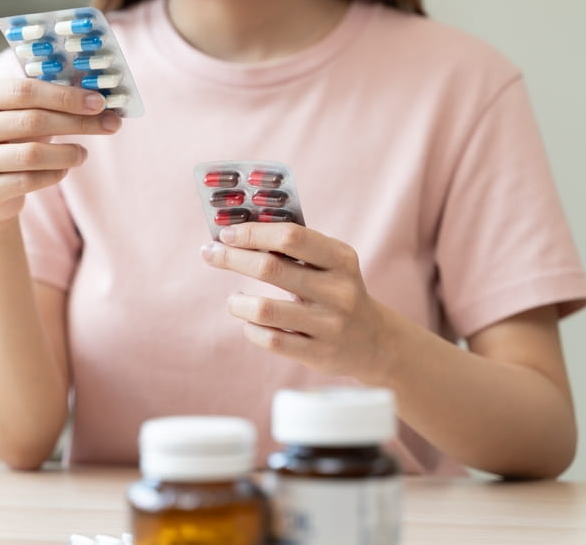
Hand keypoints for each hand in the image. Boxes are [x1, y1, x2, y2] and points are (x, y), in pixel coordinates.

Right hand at [0, 77, 121, 221]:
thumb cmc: (10, 139)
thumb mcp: (19, 112)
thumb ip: (46, 99)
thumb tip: (96, 97)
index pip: (23, 90)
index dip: (65, 96)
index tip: (98, 102)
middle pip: (31, 120)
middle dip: (76, 122)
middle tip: (108, 124)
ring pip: (32, 154)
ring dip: (67, 153)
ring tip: (84, 153)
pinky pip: (28, 181)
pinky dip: (54, 174)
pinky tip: (65, 169)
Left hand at [200, 222, 393, 383]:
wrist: (375, 342)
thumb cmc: (336, 291)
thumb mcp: (330, 264)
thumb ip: (294, 247)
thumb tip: (238, 231)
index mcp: (341, 259)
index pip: (290, 236)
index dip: (253, 232)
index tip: (226, 233)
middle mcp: (339, 291)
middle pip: (270, 268)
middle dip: (231, 258)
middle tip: (210, 254)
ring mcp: (329, 325)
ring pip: (264, 310)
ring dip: (238, 303)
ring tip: (234, 301)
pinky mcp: (318, 354)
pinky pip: (270, 340)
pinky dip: (251, 328)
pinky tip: (251, 322)